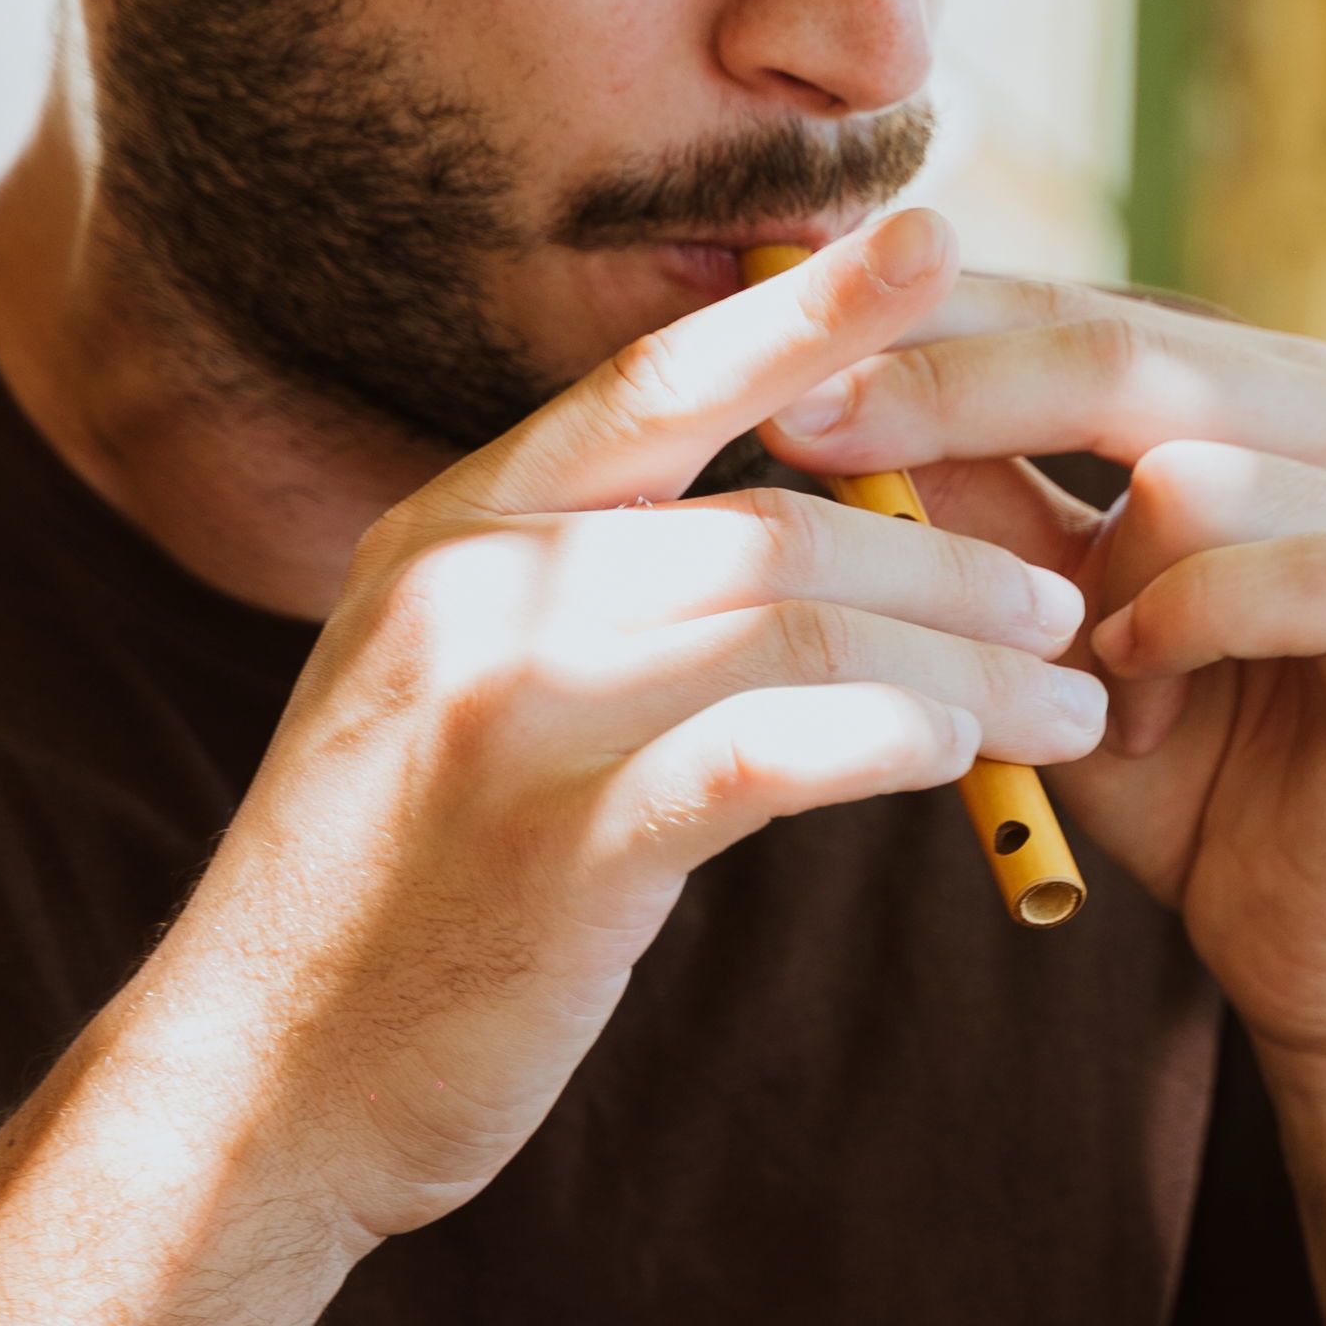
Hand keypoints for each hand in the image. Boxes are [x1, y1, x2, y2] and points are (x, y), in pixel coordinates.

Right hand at [138, 205, 1107, 1243]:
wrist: (255, 1089)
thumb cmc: (391, 900)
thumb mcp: (448, 698)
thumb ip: (572, 602)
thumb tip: (764, 542)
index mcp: (449, 532)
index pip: (656, 382)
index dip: (807, 307)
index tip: (937, 236)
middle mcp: (473, 591)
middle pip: (773, 515)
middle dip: (952, 554)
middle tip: (1067, 600)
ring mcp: (510, 713)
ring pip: (797, 618)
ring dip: (964, 660)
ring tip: (1069, 704)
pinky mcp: (561, 846)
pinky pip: (773, 749)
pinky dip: (894, 738)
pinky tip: (966, 763)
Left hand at [767, 283, 1325, 1057]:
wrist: (1318, 944)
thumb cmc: (1181, 773)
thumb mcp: (1043, 629)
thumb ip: (974, 513)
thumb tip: (818, 383)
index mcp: (1277, 396)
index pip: (1083, 307)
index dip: (926, 324)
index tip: (771, 348)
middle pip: (1135, 353)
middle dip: (950, 392)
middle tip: (806, 433)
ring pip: (1209, 466)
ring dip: (1100, 577)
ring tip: (1078, 675)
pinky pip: (1314, 574)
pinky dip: (1195, 622)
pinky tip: (1139, 688)